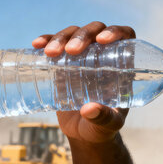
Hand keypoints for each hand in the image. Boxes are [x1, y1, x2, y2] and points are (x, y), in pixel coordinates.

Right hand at [32, 22, 135, 143]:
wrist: (83, 133)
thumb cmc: (102, 128)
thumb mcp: (108, 126)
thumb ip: (104, 119)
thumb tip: (90, 109)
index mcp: (122, 65)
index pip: (125, 36)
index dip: (117, 32)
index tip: (103, 40)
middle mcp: (103, 55)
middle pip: (96, 30)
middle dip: (83, 35)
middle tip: (71, 51)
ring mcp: (82, 56)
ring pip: (75, 33)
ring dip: (62, 36)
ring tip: (50, 53)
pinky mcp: (63, 62)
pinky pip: (56, 43)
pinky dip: (46, 40)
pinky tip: (37, 45)